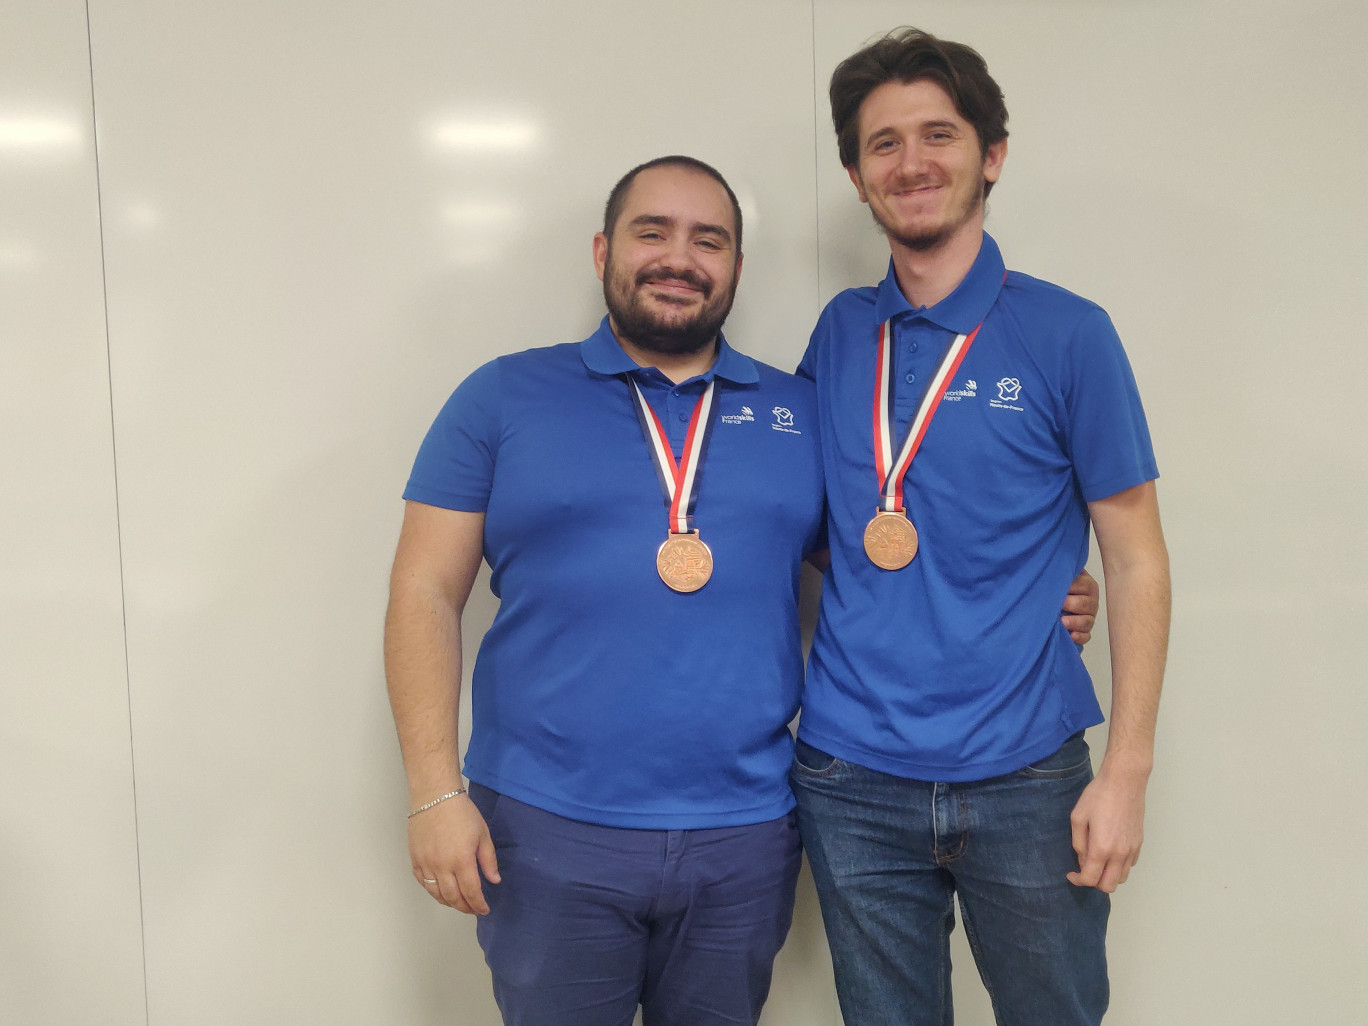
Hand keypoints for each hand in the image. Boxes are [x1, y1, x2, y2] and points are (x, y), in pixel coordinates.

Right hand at [409, 793, 500, 913]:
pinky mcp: (415, 859)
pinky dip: (432, 891)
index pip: (471, 892)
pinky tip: (440, 891)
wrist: (435, 796)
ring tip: (458, 903)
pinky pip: (422, 882)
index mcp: (462, 860)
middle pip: (453, 897)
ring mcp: (426, 864)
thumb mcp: (483, 834)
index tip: (484, 909)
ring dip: (448, 902)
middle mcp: (442, 866)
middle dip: (464, 907)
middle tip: (472, 909)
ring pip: (436, 893)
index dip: (478, 904)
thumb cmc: (462, 812)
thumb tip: (494, 880)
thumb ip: (488, 860)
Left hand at [1062, 569, 1098, 645]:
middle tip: (1058, 604)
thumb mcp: (1063, 574)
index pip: (1084, 585)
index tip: (1056, 588)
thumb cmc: (1058, 585)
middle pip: (1087, 604)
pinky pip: (1086, 636)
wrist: (1055, 597)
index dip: (1070, 587)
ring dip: (1075, 622)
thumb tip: (1054, 568)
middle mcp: (1091, 601)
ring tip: (1062, 622)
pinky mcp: (1085, 631)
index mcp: (1087, 585)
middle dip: (1071, 604)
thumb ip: (1062, 570)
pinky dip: (1079, 637)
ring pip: (1087, 621)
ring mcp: (1089, 617)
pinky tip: (1071, 636)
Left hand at [1066, 762, 1146, 892]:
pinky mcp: (1139, 843)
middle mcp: (1120, 854)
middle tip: (1084, 869)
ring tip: (1097, 861)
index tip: (1071, 874)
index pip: (1091, 879)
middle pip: (1109, 886)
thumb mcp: (1078, 817)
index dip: (1078, 880)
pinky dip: (1119, 866)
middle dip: (1094, 883)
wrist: (1125, 781)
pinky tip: (1110, 852)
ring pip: (1122, 878)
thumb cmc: (1098, 796)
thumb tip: (1082, 861)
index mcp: (1102, 848)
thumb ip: (1079, 843)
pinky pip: (1130, 865)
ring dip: (1108, 876)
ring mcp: (1132, 849)